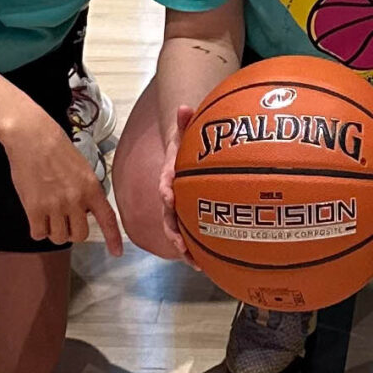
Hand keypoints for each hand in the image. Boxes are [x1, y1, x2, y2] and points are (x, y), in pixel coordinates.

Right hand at [3, 114, 124, 253]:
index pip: (107, 218)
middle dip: (71, 231)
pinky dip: (37, 230)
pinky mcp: (34, 208)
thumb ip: (86, 192)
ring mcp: (55, 205)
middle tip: (63, 220)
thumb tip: (84, 212)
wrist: (32, 137)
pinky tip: (36, 216)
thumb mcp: (82, 169)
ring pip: (58, 237)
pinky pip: (39, 234)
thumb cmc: (56, 149)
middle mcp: (76, 199)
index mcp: (91, 188)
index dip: (113, 238)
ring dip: (53, 231)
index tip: (116, 253)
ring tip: (47, 215)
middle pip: (79, 235)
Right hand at [152, 104, 193, 260]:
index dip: (166, 190)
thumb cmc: (187, 146)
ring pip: (178, 231)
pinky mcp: (190, 219)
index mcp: (170, 177)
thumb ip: (185, 121)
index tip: (168, 196)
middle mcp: (172, 197)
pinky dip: (196, 251)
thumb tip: (184, 106)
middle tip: (180, 243)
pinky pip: (191, 237)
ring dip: (185, 247)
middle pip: (169, 216)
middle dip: (173, 230)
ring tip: (194, 262)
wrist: (186, 158)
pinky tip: (206, 265)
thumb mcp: (186, 132)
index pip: (165, 183)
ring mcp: (180, 210)